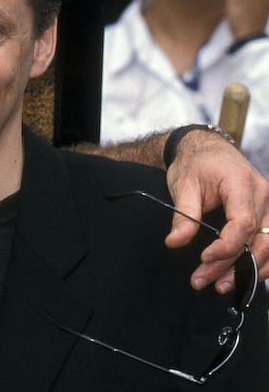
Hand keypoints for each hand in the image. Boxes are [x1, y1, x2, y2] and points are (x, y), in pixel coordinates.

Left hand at [165, 128, 268, 291]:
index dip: (227, 246)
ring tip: (222, 285)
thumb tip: (174, 242)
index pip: (242, 223)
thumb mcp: (183, 185)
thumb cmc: (195, 163)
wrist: (206, 148)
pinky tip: (245, 275)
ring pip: (268, 244)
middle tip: (203, 280)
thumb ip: (183, 215)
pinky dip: (261, 260)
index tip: (204, 259)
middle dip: (230, 265)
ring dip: (248, 268)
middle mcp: (262, 194)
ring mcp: (268, 204)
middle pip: (254, 238)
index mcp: (241, 184)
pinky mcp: (266, 212)